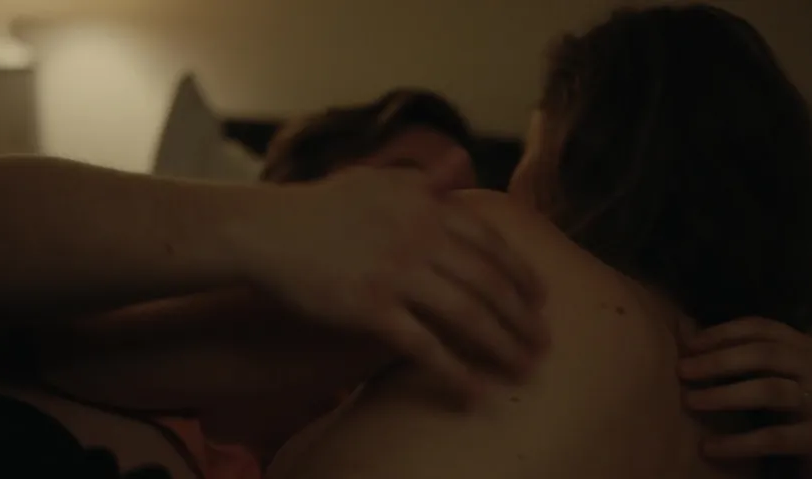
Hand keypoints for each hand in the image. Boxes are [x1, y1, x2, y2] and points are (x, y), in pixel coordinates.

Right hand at [250, 166, 546, 398]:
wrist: (268, 231)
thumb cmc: (322, 206)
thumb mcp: (377, 178)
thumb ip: (422, 177)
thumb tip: (458, 163)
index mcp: (426, 207)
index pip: (491, 244)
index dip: (522, 274)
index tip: (541, 299)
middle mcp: (420, 237)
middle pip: (488, 282)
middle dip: (522, 317)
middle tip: (543, 344)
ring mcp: (397, 273)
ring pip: (467, 315)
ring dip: (502, 346)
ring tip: (523, 369)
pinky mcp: (370, 309)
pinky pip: (424, 346)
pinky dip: (454, 372)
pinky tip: (474, 393)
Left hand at [679, 317, 811, 458]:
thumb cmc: (797, 400)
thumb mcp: (780, 369)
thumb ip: (747, 355)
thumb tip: (687, 340)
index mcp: (802, 347)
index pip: (762, 328)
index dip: (723, 333)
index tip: (690, 344)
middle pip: (764, 354)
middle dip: (718, 360)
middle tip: (681, 370)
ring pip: (769, 391)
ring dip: (724, 395)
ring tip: (690, 401)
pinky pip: (774, 438)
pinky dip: (738, 442)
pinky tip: (708, 447)